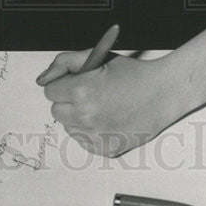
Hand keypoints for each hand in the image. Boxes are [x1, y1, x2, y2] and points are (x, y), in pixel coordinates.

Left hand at [38, 52, 175, 156]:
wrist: (163, 93)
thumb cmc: (133, 73)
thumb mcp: (98, 57)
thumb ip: (66, 62)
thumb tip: (42, 79)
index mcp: (81, 90)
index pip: (50, 91)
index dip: (63, 83)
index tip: (76, 81)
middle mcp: (86, 116)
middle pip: (56, 110)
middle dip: (68, 100)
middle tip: (89, 92)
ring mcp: (96, 135)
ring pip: (69, 126)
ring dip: (78, 116)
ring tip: (102, 105)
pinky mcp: (105, 149)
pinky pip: (83, 140)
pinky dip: (90, 131)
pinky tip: (107, 119)